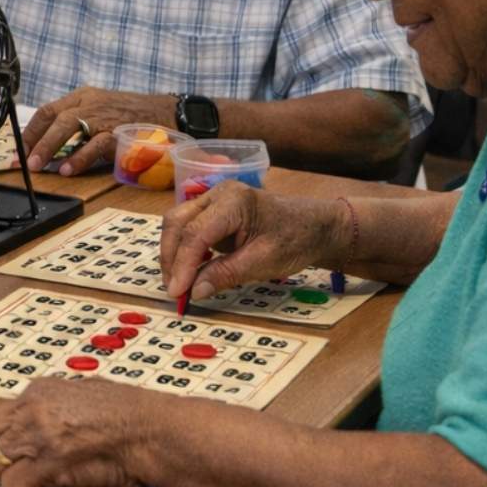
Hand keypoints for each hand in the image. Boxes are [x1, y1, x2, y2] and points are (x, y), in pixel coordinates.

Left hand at [0, 378, 147, 486]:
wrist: (146, 428)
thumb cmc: (123, 414)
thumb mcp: (78, 393)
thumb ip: (50, 404)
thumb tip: (29, 420)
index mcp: (38, 391)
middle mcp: (32, 409)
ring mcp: (39, 435)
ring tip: (12, 478)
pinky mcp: (49, 461)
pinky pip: (13, 481)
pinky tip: (30, 484)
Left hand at [22, 87, 173, 175]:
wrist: (168, 113)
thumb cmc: (131, 116)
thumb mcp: (100, 110)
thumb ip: (77, 124)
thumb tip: (48, 147)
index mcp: (83, 97)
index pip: (48, 110)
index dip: (30, 131)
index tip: (19, 151)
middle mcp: (90, 103)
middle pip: (54, 117)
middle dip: (35, 140)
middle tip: (23, 162)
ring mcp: (104, 116)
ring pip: (70, 126)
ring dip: (50, 147)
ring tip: (38, 166)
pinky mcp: (120, 132)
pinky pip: (95, 144)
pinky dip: (80, 157)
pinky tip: (68, 170)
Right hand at [159, 182, 339, 301]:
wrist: (315, 226)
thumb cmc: (296, 240)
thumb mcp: (264, 262)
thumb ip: (226, 274)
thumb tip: (194, 291)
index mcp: (234, 201)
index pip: (196, 233)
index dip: (183, 264)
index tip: (178, 292)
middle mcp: (217, 194)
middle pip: (177, 223)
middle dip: (171, 258)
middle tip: (174, 290)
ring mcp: (213, 200)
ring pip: (177, 224)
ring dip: (173, 254)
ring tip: (178, 283)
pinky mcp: (212, 211)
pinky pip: (187, 228)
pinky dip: (183, 250)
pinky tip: (189, 270)